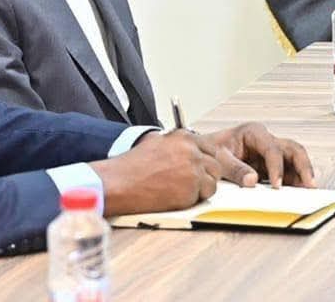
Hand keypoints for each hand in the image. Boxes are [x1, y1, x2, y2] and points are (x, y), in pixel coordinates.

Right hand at [89, 129, 220, 215]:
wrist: (119, 183)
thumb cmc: (132, 166)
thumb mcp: (154, 142)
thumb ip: (173, 142)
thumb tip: (183, 147)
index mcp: (183, 137)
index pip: (210, 147)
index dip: (205, 160)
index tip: (200, 168)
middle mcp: (191, 150)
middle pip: (215, 164)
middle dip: (207, 175)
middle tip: (193, 183)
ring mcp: (193, 169)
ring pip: (213, 181)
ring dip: (202, 188)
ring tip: (182, 191)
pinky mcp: (192, 188)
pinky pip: (205, 195)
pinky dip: (195, 198)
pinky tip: (178, 197)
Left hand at [202, 122, 316, 188]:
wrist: (204, 152)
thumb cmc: (211, 150)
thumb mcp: (219, 159)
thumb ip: (235, 169)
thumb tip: (252, 181)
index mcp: (254, 133)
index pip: (273, 149)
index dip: (277, 167)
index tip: (277, 185)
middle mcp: (266, 141)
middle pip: (293, 150)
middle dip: (304, 166)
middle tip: (310, 184)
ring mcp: (270, 153)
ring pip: (295, 160)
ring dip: (303, 174)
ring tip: (309, 191)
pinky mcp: (270, 166)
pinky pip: (288, 172)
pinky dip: (294, 181)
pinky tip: (298, 193)